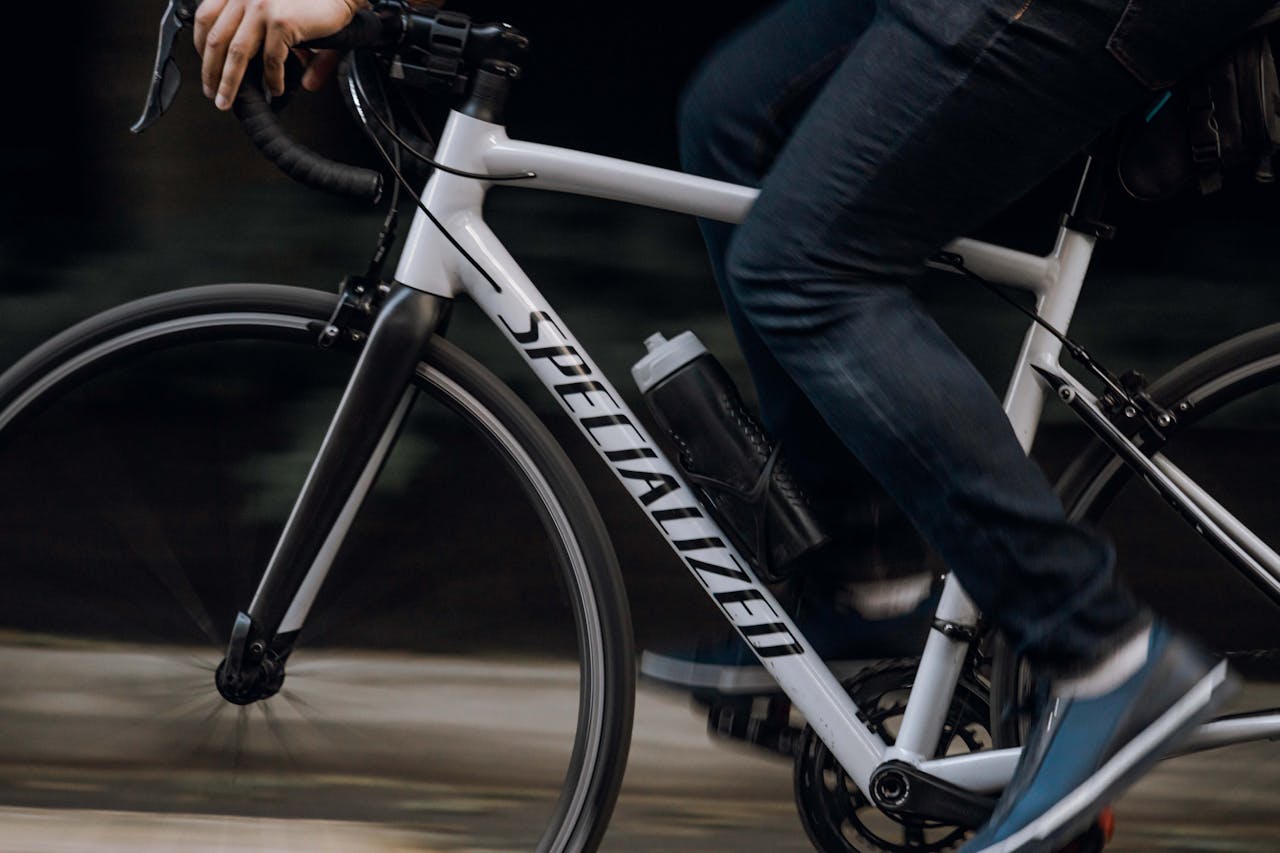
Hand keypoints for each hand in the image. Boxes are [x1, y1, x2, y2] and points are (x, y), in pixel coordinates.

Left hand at [193, 0, 366, 110]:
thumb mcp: (287, 14)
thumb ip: (283, 43)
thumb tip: (306, 83)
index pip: (204, 17)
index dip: (200, 45)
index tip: (206, 63)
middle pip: (215, 38)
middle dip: (210, 71)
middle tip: (211, 91)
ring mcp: (260, 5)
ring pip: (236, 52)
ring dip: (229, 82)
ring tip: (227, 100)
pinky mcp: (280, 20)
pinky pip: (271, 59)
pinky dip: (272, 79)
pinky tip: (276, 88)